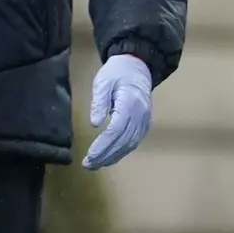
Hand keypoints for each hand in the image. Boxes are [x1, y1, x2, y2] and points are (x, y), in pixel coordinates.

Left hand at [83, 54, 152, 168]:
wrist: (137, 67)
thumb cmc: (117, 72)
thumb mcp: (103, 81)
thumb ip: (99, 102)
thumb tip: (94, 124)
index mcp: (130, 104)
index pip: (116, 131)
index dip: (103, 146)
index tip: (89, 155)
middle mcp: (140, 117)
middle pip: (123, 141)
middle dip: (106, 155)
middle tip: (88, 165)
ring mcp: (145, 121)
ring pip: (130, 145)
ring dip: (113, 157)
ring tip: (95, 165)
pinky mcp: (144, 124)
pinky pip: (133, 142)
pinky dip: (121, 152)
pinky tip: (110, 157)